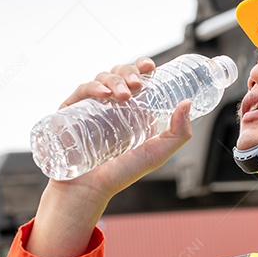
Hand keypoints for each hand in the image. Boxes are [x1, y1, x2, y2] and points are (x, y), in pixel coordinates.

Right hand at [28, 57, 192, 256]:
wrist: (90, 189)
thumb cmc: (122, 174)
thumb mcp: (157, 153)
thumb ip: (178, 133)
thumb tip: (187, 102)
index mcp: (131, 109)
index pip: (136, 78)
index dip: (141, 67)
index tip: (149, 66)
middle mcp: (110, 104)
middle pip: (119, 73)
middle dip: (129, 72)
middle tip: (137, 84)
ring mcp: (90, 105)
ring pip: (102, 77)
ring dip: (114, 79)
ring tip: (123, 95)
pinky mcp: (70, 110)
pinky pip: (80, 90)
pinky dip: (92, 87)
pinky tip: (103, 93)